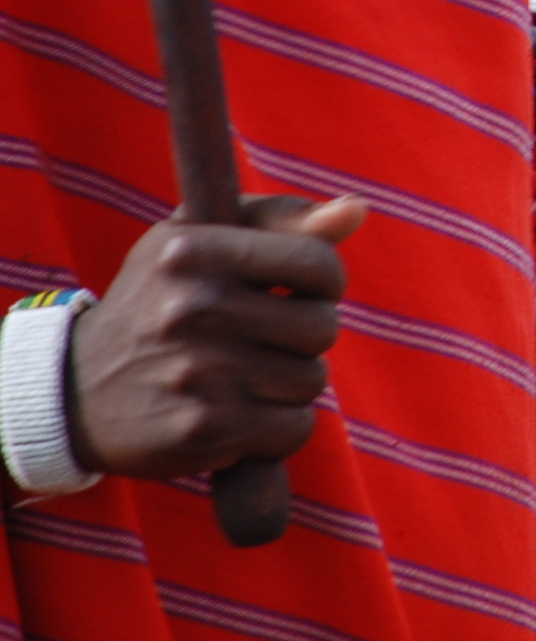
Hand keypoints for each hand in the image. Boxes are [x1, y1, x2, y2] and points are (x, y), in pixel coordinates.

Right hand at [69, 193, 367, 479]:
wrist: (74, 391)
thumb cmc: (158, 300)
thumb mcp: (200, 239)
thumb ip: (282, 220)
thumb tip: (355, 209)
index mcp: (194, 251)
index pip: (316, 264)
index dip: (326, 281)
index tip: (302, 290)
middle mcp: (193, 308)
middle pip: (322, 327)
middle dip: (305, 336)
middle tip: (264, 338)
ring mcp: (198, 372)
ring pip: (311, 381)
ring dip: (290, 383)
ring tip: (244, 375)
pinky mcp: (202, 430)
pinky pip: (293, 429)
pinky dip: (279, 427)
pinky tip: (240, 413)